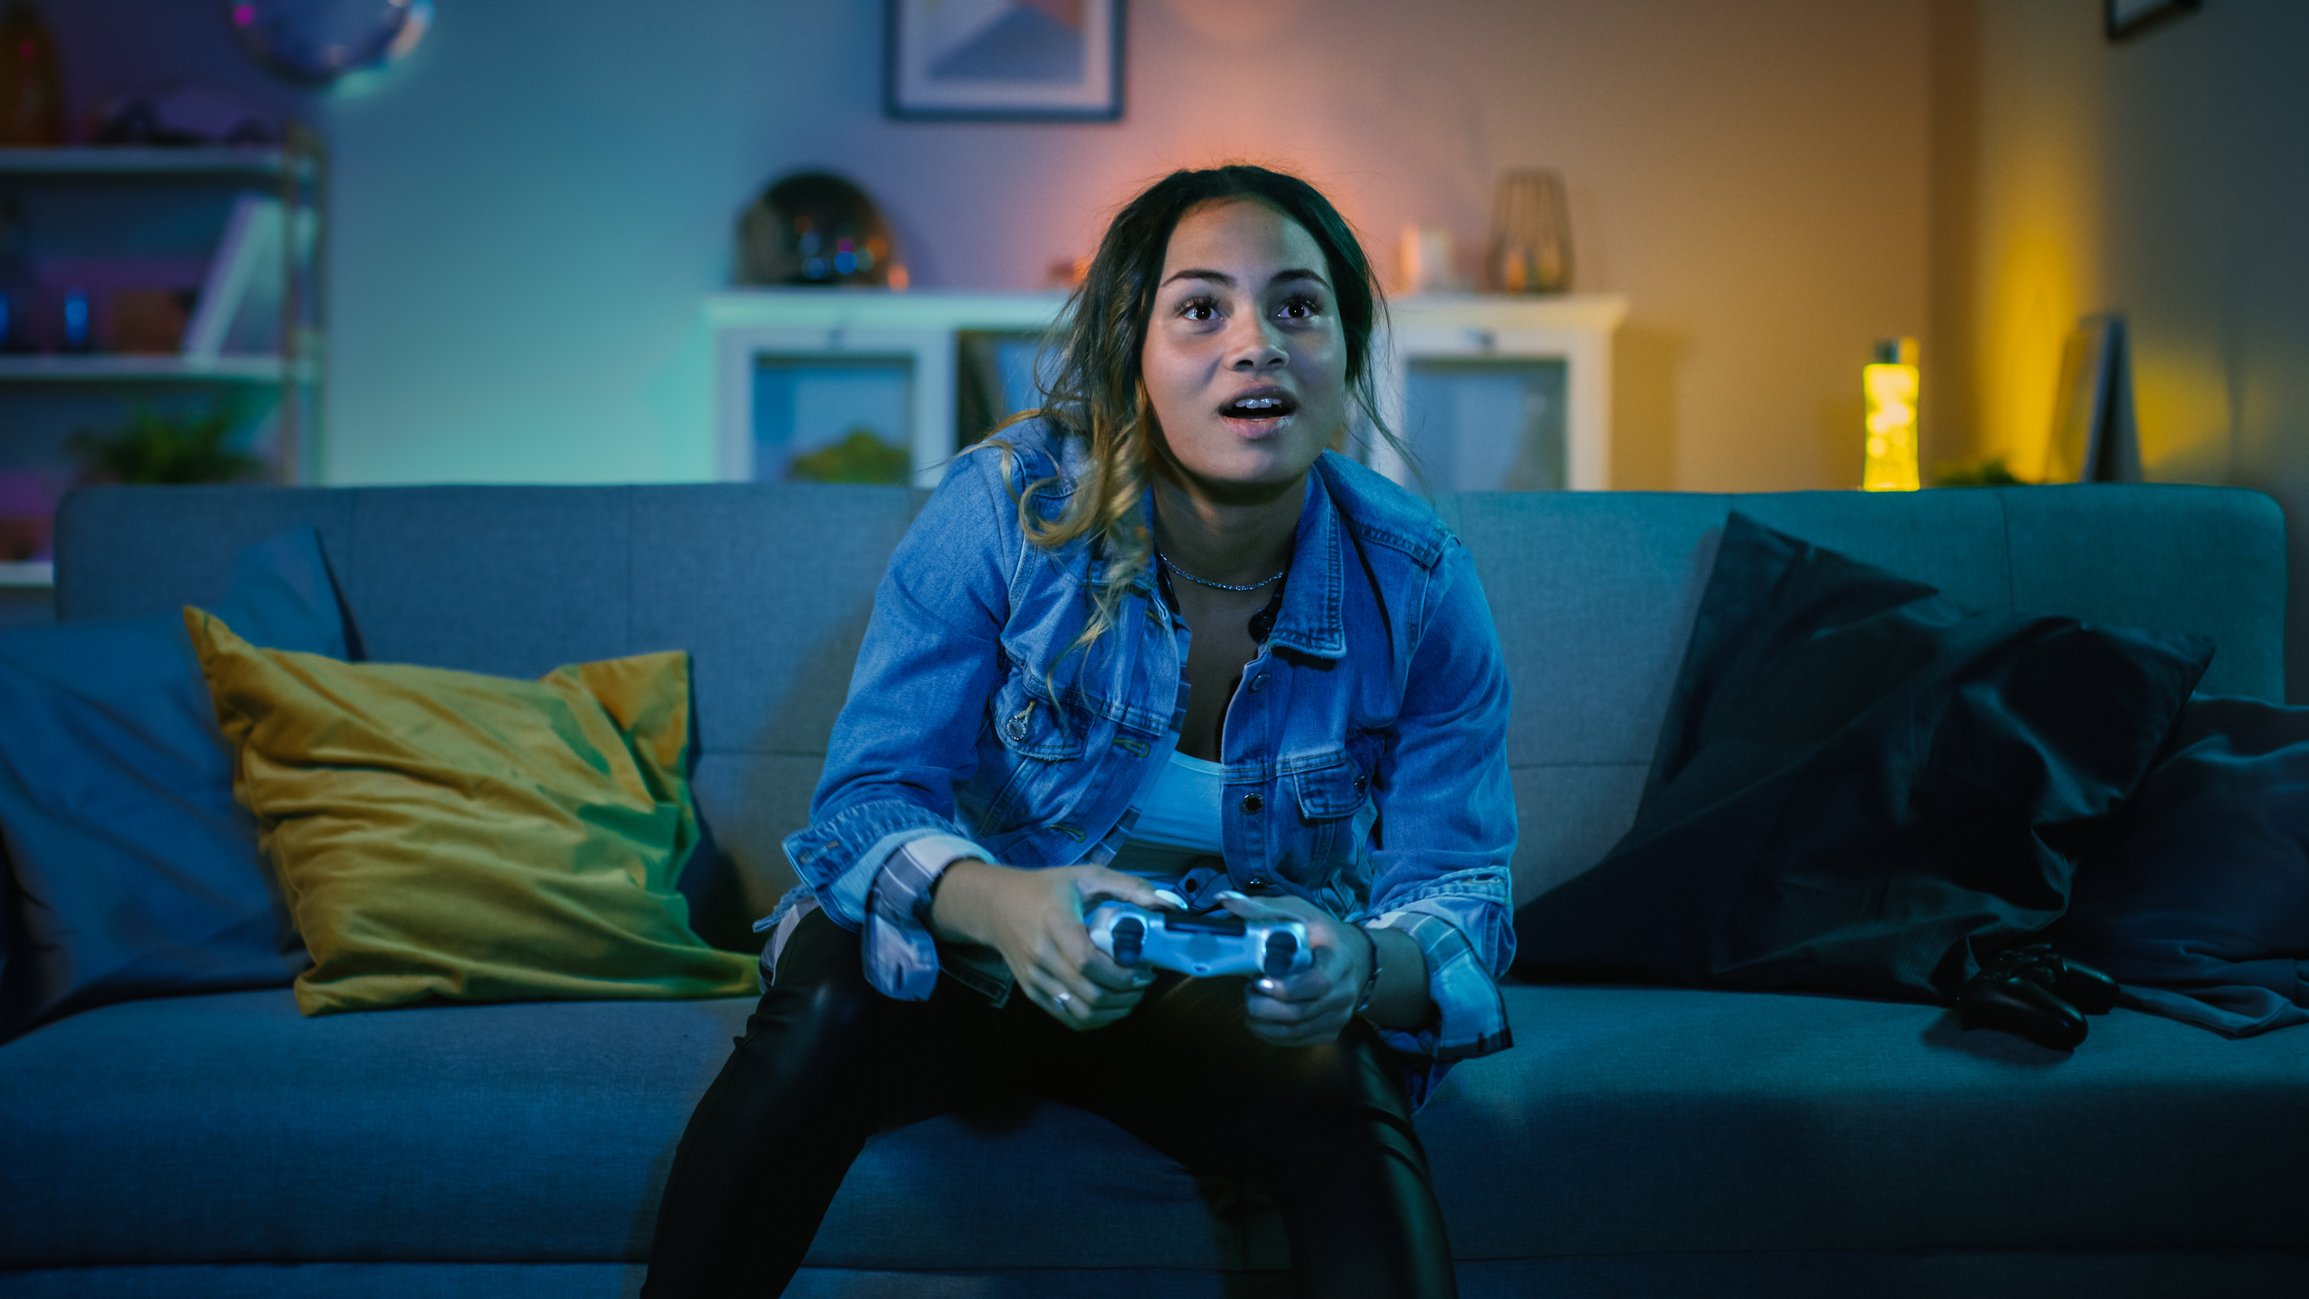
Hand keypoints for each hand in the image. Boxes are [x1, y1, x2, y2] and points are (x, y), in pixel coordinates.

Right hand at [929, 860, 1165, 1030]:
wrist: (994, 906)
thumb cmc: (1044, 889)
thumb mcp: (1085, 876)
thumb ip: (1128, 887)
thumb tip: (1167, 905)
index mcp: (1055, 924)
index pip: (1088, 962)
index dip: (1121, 974)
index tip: (1143, 969)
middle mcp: (1041, 955)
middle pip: (1089, 993)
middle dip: (1125, 995)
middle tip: (1143, 982)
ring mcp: (1034, 978)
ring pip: (1080, 1012)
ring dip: (1113, 1011)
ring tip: (1130, 996)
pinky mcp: (1032, 993)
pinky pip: (1067, 1018)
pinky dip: (1094, 1019)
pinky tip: (1110, 1006)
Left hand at [1217, 891, 1370, 1047]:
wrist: (1358, 958)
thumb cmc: (1322, 934)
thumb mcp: (1298, 912)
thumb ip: (1263, 908)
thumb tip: (1225, 900)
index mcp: (1337, 959)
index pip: (1318, 983)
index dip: (1286, 989)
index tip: (1260, 982)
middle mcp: (1343, 991)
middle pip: (1301, 1014)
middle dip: (1264, 1007)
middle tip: (1249, 991)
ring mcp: (1339, 1015)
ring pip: (1296, 1032)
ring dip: (1264, 1022)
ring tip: (1252, 1002)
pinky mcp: (1331, 1030)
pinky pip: (1298, 1041)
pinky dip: (1272, 1034)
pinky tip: (1261, 1019)